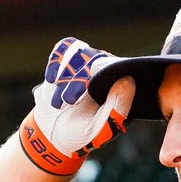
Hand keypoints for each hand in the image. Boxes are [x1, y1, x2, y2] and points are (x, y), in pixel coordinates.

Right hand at [20, 37, 134, 175]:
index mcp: (121, 86)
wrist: (52, 134)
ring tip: (57, 101)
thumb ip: (117, 109)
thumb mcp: (101, 130)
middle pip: (97, 59)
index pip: (119, 68)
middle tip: (68, 102)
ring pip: (80, 52)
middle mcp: (107, 70)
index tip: (88, 88)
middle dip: (78, 81)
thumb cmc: (81, 134)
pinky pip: (65, 47)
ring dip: (65, 75)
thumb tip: (128, 80)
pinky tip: (52, 80)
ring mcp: (88, 62)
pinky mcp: (69, 59)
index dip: (104, 72)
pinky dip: (57, 62)